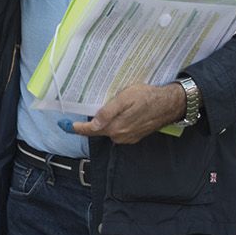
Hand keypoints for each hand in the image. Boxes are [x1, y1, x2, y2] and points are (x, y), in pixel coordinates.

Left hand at [65, 83, 186, 143]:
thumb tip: (93, 124)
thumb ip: (107, 113)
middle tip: (83, 111)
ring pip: (109, 130)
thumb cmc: (147, 97)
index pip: (90, 131)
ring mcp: (129, 137)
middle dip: (90, 123)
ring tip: (104, 108)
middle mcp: (121, 136)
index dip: (76, 129)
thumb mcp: (124, 99)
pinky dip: (114, 123)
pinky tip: (118, 113)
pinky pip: (119, 130)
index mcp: (115, 128)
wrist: (170, 104)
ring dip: (104, 122)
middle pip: (98, 131)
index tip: (64, 125)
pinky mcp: (136, 135)